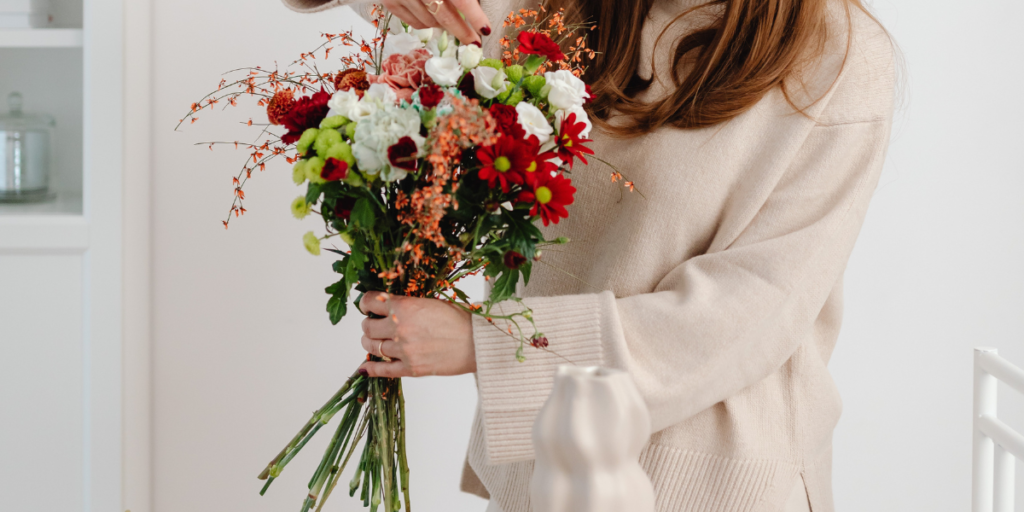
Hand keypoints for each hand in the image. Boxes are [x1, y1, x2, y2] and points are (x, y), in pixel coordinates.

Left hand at [358, 291, 475, 377]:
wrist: (477, 343)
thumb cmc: (460, 320)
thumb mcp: (431, 303)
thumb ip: (407, 305)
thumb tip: (389, 308)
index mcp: (404, 307)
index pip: (370, 302)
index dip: (366, 304)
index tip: (368, 306)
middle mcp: (399, 328)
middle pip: (367, 327)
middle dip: (369, 324)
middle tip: (374, 324)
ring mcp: (403, 350)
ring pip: (371, 347)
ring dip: (370, 343)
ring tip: (374, 341)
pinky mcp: (410, 368)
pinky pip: (383, 370)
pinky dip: (370, 369)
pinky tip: (364, 368)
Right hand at [381, 0, 490, 45]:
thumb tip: (476, 4)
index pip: (461, 0)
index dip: (474, 16)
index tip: (485, 30)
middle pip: (445, 16)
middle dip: (462, 31)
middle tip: (474, 41)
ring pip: (430, 23)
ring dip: (443, 25)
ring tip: (451, 22)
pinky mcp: (390, 1)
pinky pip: (415, 23)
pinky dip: (427, 24)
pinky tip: (433, 18)